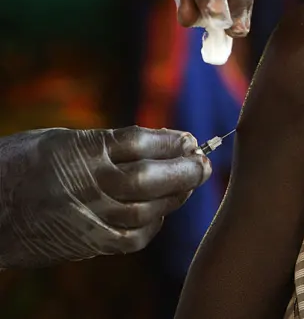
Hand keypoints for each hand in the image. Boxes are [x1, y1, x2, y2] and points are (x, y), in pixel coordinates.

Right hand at [0, 126, 210, 267]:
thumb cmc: (22, 164)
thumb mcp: (61, 139)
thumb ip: (106, 142)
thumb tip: (155, 142)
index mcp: (81, 151)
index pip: (139, 142)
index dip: (170, 140)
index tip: (188, 139)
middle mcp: (87, 184)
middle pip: (149, 179)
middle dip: (183, 171)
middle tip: (203, 164)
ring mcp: (86, 217)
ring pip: (146, 211)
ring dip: (175, 198)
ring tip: (189, 185)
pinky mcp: (84, 243)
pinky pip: (130, 240)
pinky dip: (152, 227)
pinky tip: (159, 214)